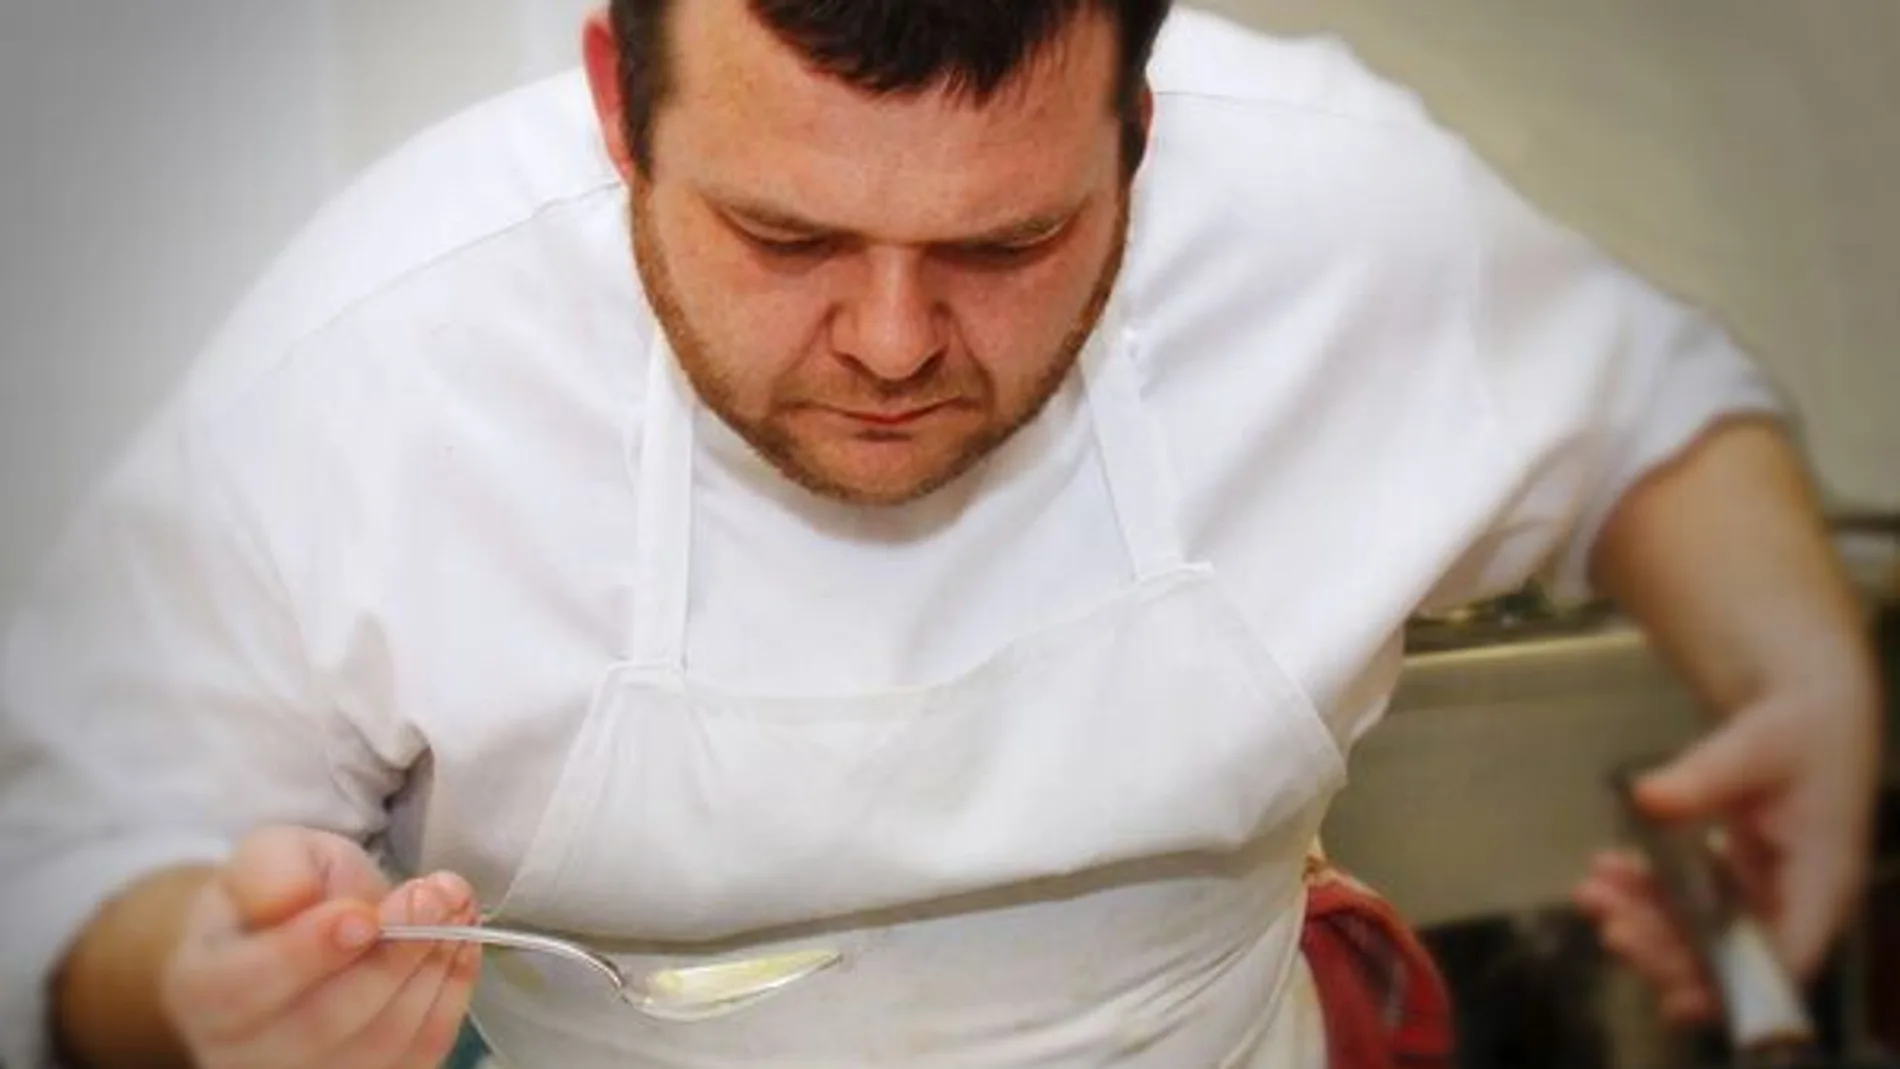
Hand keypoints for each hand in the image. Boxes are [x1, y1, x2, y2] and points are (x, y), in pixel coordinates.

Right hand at [158, 826, 482, 1067]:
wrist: (296, 940)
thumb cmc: (280, 896)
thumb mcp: (268, 856)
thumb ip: (274, 869)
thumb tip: (297, 899)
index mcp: (203, 986)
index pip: (246, 986)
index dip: (309, 952)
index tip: (364, 914)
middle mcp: (242, 1051)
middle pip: (323, 1024)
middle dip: (391, 957)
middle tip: (435, 898)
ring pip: (379, 1046)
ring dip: (431, 973)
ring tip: (456, 910)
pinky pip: (417, 1056)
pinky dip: (450, 998)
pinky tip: (462, 946)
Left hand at [1573, 690, 1880, 1025]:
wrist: (1802, 711)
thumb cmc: (1799, 731)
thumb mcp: (1757, 743)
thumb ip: (1707, 775)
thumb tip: (1650, 797)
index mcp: (1823, 881)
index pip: (1785, 957)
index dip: (1733, 985)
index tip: (1673, 995)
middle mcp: (1794, 900)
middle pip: (1731, 955)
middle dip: (1666, 949)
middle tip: (1611, 926)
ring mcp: (1759, 892)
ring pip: (1698, 931)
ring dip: (1643, 921)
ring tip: (1592, 893)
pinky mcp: (1729, 879)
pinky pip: (1683, 899)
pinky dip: (1643, 891)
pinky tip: (1606, 869)